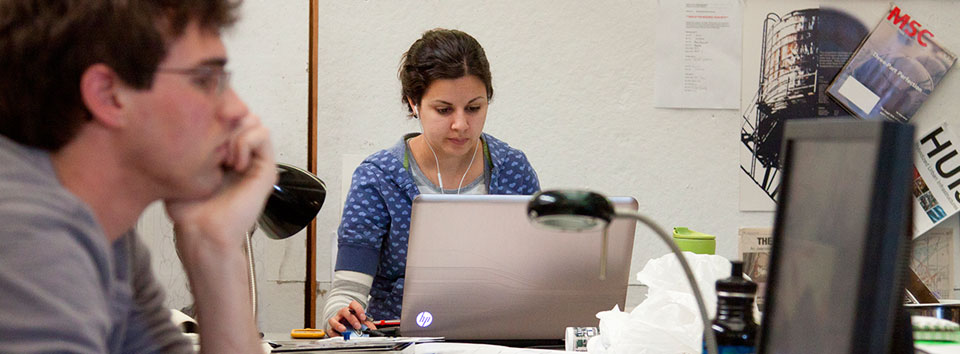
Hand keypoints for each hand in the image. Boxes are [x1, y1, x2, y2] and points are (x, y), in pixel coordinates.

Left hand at [165, 112, 276, 253]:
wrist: (203, 230)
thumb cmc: (188, 208)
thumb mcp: (180, 168)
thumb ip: (184, 143)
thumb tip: (179, 120)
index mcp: (224, 153)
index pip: (227, 116)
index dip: (215, 114)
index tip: (199, 130)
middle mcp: (242, 154)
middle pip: (241, 114)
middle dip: (226, 120)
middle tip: (212, 144)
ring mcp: (255, 160)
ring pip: (254, 121)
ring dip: (236, 132)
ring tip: (223, 156)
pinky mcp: (266, 168)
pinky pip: (263, 135)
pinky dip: (246, 141)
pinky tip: (233, 163)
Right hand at [327, 301, 377, 335]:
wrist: (347, 327)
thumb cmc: (355, 323)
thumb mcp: (363, 323)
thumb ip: (367, 325)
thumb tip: (372, 330)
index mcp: (351, 310)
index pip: (353, 304)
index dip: (358, 309)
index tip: (363, 318)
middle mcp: (342, 313)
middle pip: (344, 311)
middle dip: (352, 319)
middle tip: (358, 326)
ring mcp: (336, 320)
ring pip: (333, 320)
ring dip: (338, 325)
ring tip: (344, 330)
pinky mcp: (331, 329)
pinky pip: (330, 331)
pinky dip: (335, 334)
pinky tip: (340, 337)